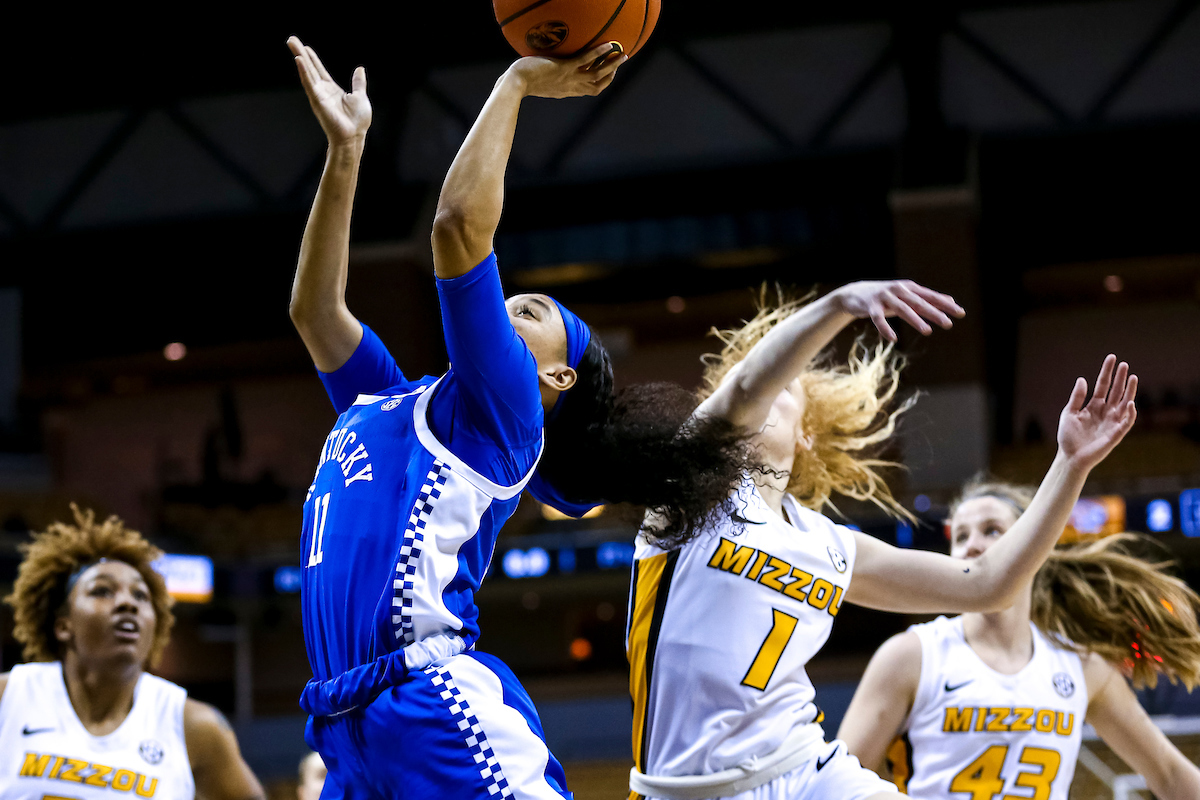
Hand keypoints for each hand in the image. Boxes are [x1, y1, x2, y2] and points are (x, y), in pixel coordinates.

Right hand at [289, 36, 371, 146]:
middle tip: (291, 40)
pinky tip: (299, 59)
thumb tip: (360, 69)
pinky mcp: (317, 100)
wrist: (354, 136)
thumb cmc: (357, 122)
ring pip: (307, 71)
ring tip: (292, 43)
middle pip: (309, 67)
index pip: (319, 70)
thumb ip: (358, 82)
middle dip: (300, 53)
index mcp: (332, 90)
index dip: (312, 58)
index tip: (305, 47)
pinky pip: (309, 83)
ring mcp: (318, 95)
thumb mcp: (360, 96)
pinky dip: (304, 71)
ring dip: (299, 56)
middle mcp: (322, 91)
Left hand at [507, 42, 627, 98]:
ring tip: (623, 53)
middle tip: (623, 60)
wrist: (516, 84)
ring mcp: (569, 78)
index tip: (609, 73)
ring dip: (612, 64)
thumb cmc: (521, 82)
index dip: (602, 82)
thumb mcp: (539, 83)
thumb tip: (545, 71)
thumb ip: (547, 79)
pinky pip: (585, 60)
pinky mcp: (564, 69)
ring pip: (597, 73)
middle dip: (613, 73)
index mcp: (567, 91)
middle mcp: (571, 87)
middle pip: (599, 83)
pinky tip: (608, 45)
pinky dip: (598, 53)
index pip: (590, 89)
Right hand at [831, 280, 964, 341]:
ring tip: (927, 331)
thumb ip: (927, 298)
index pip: (931, 296)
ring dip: (915, 320)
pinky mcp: (870, 307)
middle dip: (935, 313)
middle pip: (919, 303)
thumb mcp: (907, 295)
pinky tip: (893, 339)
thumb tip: (950, 301)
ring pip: (902, 310)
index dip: (945, 305)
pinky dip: (886, 329)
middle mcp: (899, 290)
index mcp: (909, 288)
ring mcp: (884, 298)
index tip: (961, 313)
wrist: (854, 294)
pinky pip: (879, 319)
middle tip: (948, 324)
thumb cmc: (885, 297)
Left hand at [1058, 355, 1137, 470]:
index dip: (1107, 372)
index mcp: (1093, 406)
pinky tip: (1130, 402)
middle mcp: (1105, 412)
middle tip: (1125, 365)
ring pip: (1125, 403)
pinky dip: (1130, 413)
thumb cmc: (1068, 437)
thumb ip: (1077, 397)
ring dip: (1130, 391)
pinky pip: (1126, 422)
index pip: (1103, 385)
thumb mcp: (1069, 413)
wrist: (1070, 457)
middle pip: (1116, 392)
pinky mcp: (1116, 434)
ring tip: (1133, 377)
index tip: (1112, 358)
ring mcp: (1112, 422)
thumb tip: (1082, 379)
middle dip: (1121, 378)